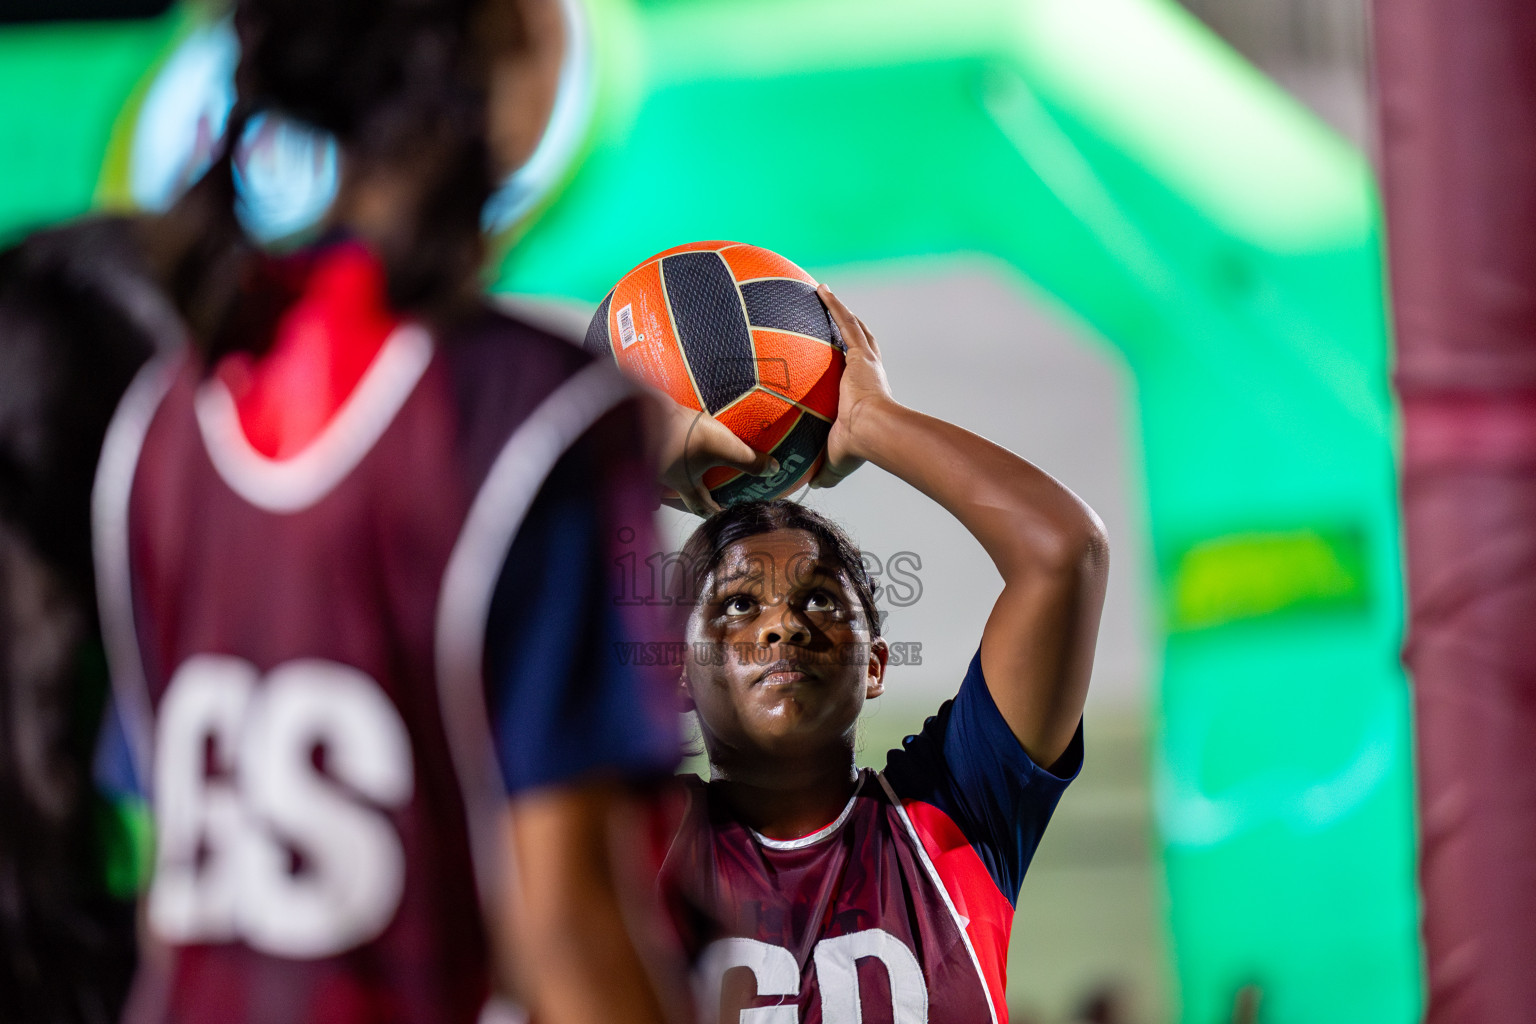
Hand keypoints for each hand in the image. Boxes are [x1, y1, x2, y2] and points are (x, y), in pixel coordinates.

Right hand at [648, 392, 778, 515]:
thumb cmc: (684, 436)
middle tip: (704, 494)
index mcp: (686, 484)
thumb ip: (749, 460)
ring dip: (674, 473)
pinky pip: (654, 450)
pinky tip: (667, 436)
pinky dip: (662, 450)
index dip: (714, 513)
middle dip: (690, 496)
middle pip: (679, 494)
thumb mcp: (723, 447)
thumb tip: (775, 470)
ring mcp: (652, 458)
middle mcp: (666, 476)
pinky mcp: (644, 439)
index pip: (701, 506)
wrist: (644, 414)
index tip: (723, 514)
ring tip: (684, 466)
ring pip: (664, 473)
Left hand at [812, 284, 893, 488]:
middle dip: (851, 328)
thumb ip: (825, 469)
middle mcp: (868, 373)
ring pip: (853, 328)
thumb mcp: (837, 458)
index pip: (858, 372)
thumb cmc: (858, 448)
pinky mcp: (860, 355)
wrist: (874, 433)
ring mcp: (865, 362)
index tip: (845, 356)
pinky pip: (844, 322)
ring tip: (824, 292)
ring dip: (840, 310)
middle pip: (862, 343)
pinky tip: (821, 290)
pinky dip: (834, 305)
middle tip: (841, 316)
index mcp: (865, 394)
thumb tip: (812, 486)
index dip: (853, 362)